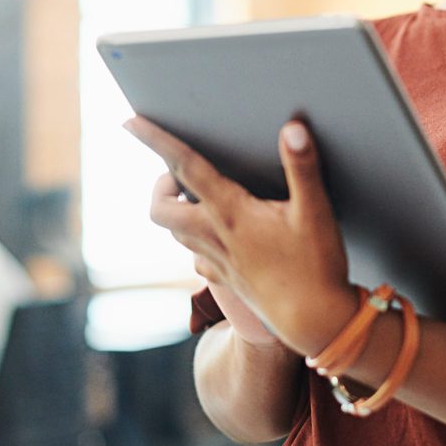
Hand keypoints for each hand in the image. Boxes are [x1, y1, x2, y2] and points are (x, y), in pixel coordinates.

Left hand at [125, 116, 354, 355]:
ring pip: (175, 232)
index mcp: (229, 213)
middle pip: (160, 209)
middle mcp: (214, 236)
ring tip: (197, 195)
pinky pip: (195, 256)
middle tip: (179, 173)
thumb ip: (302, 167)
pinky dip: (195, 239)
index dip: (156, 141)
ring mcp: (216, 262)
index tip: (130, 121)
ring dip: (176, 210)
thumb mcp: (314, 211)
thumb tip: (292, 128)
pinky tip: (216, 234)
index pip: (183, 168)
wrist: (315, 323)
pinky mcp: (225, 279)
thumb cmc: (315, 266)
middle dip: (160, 186)